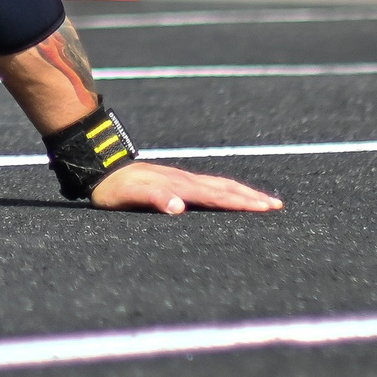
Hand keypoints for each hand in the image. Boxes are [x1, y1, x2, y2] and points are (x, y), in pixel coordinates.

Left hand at [90, 161, 282, 214]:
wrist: (100, 168)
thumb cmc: (113, 188)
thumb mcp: (129, 196)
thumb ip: (154, 200)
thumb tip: (179, 208)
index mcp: (179, 186)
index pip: (217, 196)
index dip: (242, 202)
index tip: (266, 207)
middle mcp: (185, 181)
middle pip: (225, 188)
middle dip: (251, 197)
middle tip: (276, 205)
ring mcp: (182, 179)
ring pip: (219, 184)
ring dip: (242, 192)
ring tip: (262, 199)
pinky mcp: (176, 181)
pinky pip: (209, 185)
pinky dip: (226, 190)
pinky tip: (228, 195)